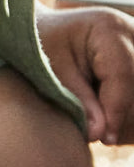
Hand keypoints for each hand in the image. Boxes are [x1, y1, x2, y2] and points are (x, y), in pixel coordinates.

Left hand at [38, 4, 133, 144]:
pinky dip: (130, 113)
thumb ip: (80, 102)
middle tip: (100, 137)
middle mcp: (133, 32)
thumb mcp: (54, 73)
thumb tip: (101, 135)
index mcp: (108, 28)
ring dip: (129, 117)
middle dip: (123, 115)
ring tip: (103, 131)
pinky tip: (112, 123)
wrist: (45, 32)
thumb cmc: (42, 47)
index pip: (122, 75)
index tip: (105, 139)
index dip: (116, 111)